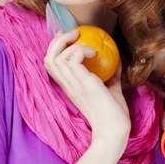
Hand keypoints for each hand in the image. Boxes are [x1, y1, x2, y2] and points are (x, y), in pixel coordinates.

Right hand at [43, 29, 130, 144]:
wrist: (115, 129)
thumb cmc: (113, 112)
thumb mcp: (111, 88)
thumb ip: (111, 74)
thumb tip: (117, 59)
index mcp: (69, 85)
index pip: (51, 64)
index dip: (55, 47)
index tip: (68, 37)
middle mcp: (67, 84)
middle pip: (48, 58)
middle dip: (58, 41)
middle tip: (75, 34)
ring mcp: (73, 84)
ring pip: (55, 58)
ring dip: (70, 44)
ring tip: (86, 43)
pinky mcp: (83, 83)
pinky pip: (73, 59)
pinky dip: (82, 50)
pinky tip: (95, 53)